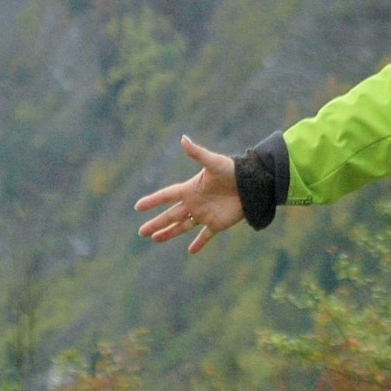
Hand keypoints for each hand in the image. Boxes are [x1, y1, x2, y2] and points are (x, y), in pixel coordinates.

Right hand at [134, 135, 244, 253]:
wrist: (252, 184)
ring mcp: (204, 214)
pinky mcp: (217, 224)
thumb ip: (197, 153)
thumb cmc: (232, 170)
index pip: (167, 196)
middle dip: (156, 223)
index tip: (138, 206)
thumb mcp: (213, 162)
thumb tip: (183, 138)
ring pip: (182, 226)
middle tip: (142, 232)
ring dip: (169, 233)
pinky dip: (199, 243)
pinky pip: (205, 235)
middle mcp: (194, 203)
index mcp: (190, 189)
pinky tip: (191, 251)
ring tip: (155, 239)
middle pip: (171, 215)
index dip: (153, 201)